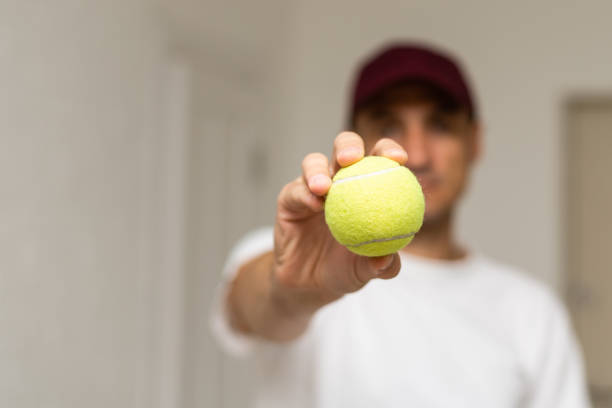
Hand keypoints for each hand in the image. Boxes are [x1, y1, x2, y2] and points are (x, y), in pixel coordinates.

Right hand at [272, 131, 408, 307]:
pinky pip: (295, 191)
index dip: (389, 151)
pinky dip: (304, 194)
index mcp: (367, 186)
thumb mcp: (367, 271)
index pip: (380, 159)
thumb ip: (382, 265)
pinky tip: (313, 204)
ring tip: (324, 186)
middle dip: (350, 146)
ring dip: (318, 170)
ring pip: (313, 163)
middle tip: (353, 158)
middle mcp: (339, 179)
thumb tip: (389, 259)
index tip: (400, 160)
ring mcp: (312, 187)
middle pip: (344, 148)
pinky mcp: (289, 198)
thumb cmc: (345, 269)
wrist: (310, 284)